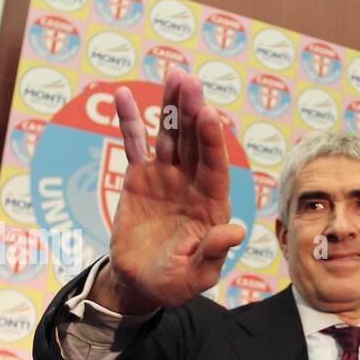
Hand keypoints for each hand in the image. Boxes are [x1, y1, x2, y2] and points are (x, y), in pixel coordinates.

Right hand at [93, 72, 245, 312]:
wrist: (141, 283)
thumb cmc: (175, 283)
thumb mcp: (196, 276)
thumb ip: (213, 254)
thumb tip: (236, 232)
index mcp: (211, 205)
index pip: (215, 167)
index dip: (212, 141)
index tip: (208, 113)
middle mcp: (192, 184)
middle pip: (194, 142)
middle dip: (193, 111)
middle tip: (189, 80)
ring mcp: (166, 177)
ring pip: (170, 135)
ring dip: (171, 106)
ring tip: (174, 75)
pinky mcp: (139, 178)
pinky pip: (134, 144)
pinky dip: (129, 121)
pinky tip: (124, 94)